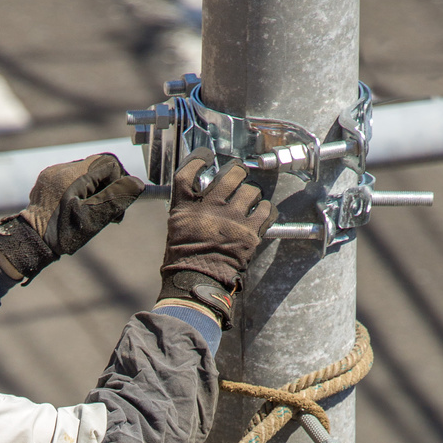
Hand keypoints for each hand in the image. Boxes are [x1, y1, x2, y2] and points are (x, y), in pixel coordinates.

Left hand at [0, 153, 144, 281]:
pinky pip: (70, 178)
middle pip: (97, 167)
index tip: (117, 204)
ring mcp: (52, 173)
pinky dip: (79, 190)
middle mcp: (62, 168)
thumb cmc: (61, 234)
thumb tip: (137, 183)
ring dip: (94, 189)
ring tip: (92, 212)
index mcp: (74, 175)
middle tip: (109, 212)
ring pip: (85, 173)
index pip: (109, 163)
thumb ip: (116, 198)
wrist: (29, 241)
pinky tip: (76, 209)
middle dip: (107, 187)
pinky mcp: (46, 180)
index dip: (119, 182)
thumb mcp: (93, 218)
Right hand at [158, 150, 277, 324]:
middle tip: (238, 175)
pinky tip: (262, 211)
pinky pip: (266, 210)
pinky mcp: (249, 233)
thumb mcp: (177, 231)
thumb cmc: (183, 263)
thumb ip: (189, 212)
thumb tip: (201, 198)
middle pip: (229, 175)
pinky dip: (266, 209)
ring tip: (249, 200)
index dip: (198, 159)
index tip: (205, 156)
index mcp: (184, 209)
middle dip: (237, 172)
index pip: (188, 173)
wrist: (197, 285)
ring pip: (251, 190)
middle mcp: (209, 209)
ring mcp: (231, 220)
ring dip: (252, 193)